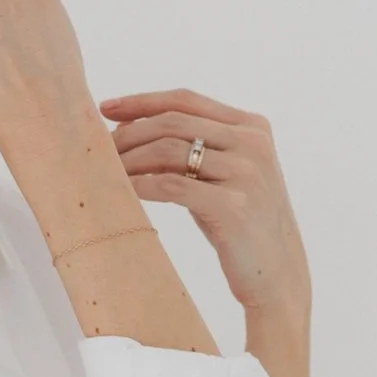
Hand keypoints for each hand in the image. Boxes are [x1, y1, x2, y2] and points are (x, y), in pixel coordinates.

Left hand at [99, 89, 311, 322]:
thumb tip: (132, 129)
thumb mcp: (227, 176)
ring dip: (130, 159)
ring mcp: (246, 173)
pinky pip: (172, 185)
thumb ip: (198, 148)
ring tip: (105, 171)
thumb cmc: (242, 226)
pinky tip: (123, 192)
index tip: (106, 108)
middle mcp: (252, 144)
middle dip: (129, 132)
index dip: (142, 102)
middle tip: (99, 147)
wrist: (277, 274)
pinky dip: (140, 185)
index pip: (186, 101)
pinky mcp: (234, 206)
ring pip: (169, 150)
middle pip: (174, 122)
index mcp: (252, 127)